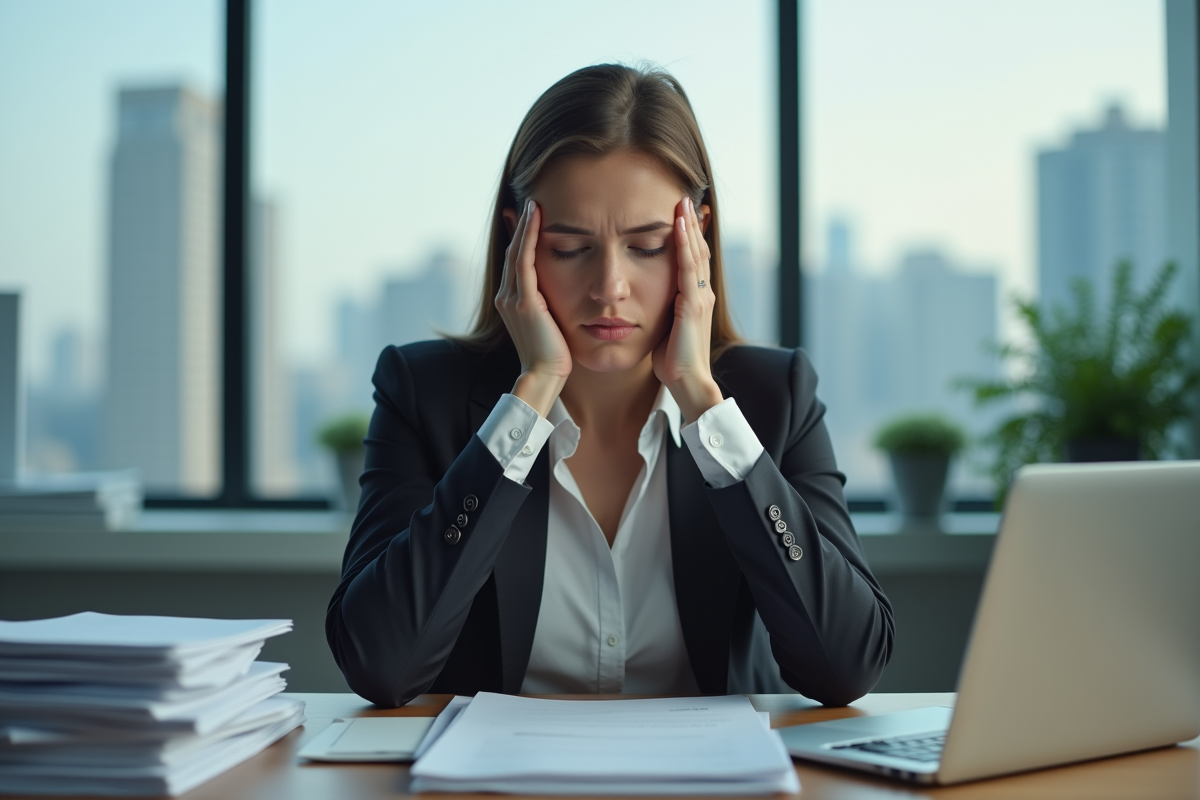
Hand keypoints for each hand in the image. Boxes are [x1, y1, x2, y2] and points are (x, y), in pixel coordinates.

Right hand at [495, 200, 570, 416]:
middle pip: (513, 252)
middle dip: (520, 226)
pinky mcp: (524, 301)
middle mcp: (507, 296)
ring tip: (534, 203)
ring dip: (525, 226)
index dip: (522, 238)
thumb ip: (550, 306)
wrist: (544, 377)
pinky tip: (538, 219)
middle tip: (530, 201)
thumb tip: (561, 292)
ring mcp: (513, 298)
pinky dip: (530, 237)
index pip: (517, 261)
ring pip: (517, 252)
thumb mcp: (551, 324)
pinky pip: (525, 261)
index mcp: (512, 301)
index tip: (531, 217)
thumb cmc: (554, 356)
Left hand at [652, 197, 724, 423]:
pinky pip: (688, 268)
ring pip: (696, 254)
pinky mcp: (692, 305)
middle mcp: (701, 294)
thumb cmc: (674, 361)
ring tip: (682, 203)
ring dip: (689, 227)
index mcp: (695, 298)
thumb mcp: (666, 328)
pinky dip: (684, 245)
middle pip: (698, 250)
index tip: (682, 215)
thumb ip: (663, 310)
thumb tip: (646, 299)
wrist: (687, 382)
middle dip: (692, 224)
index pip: (693, 260)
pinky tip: (678, 227)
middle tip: (685, 197)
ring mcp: (699, 298)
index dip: (690, 236)